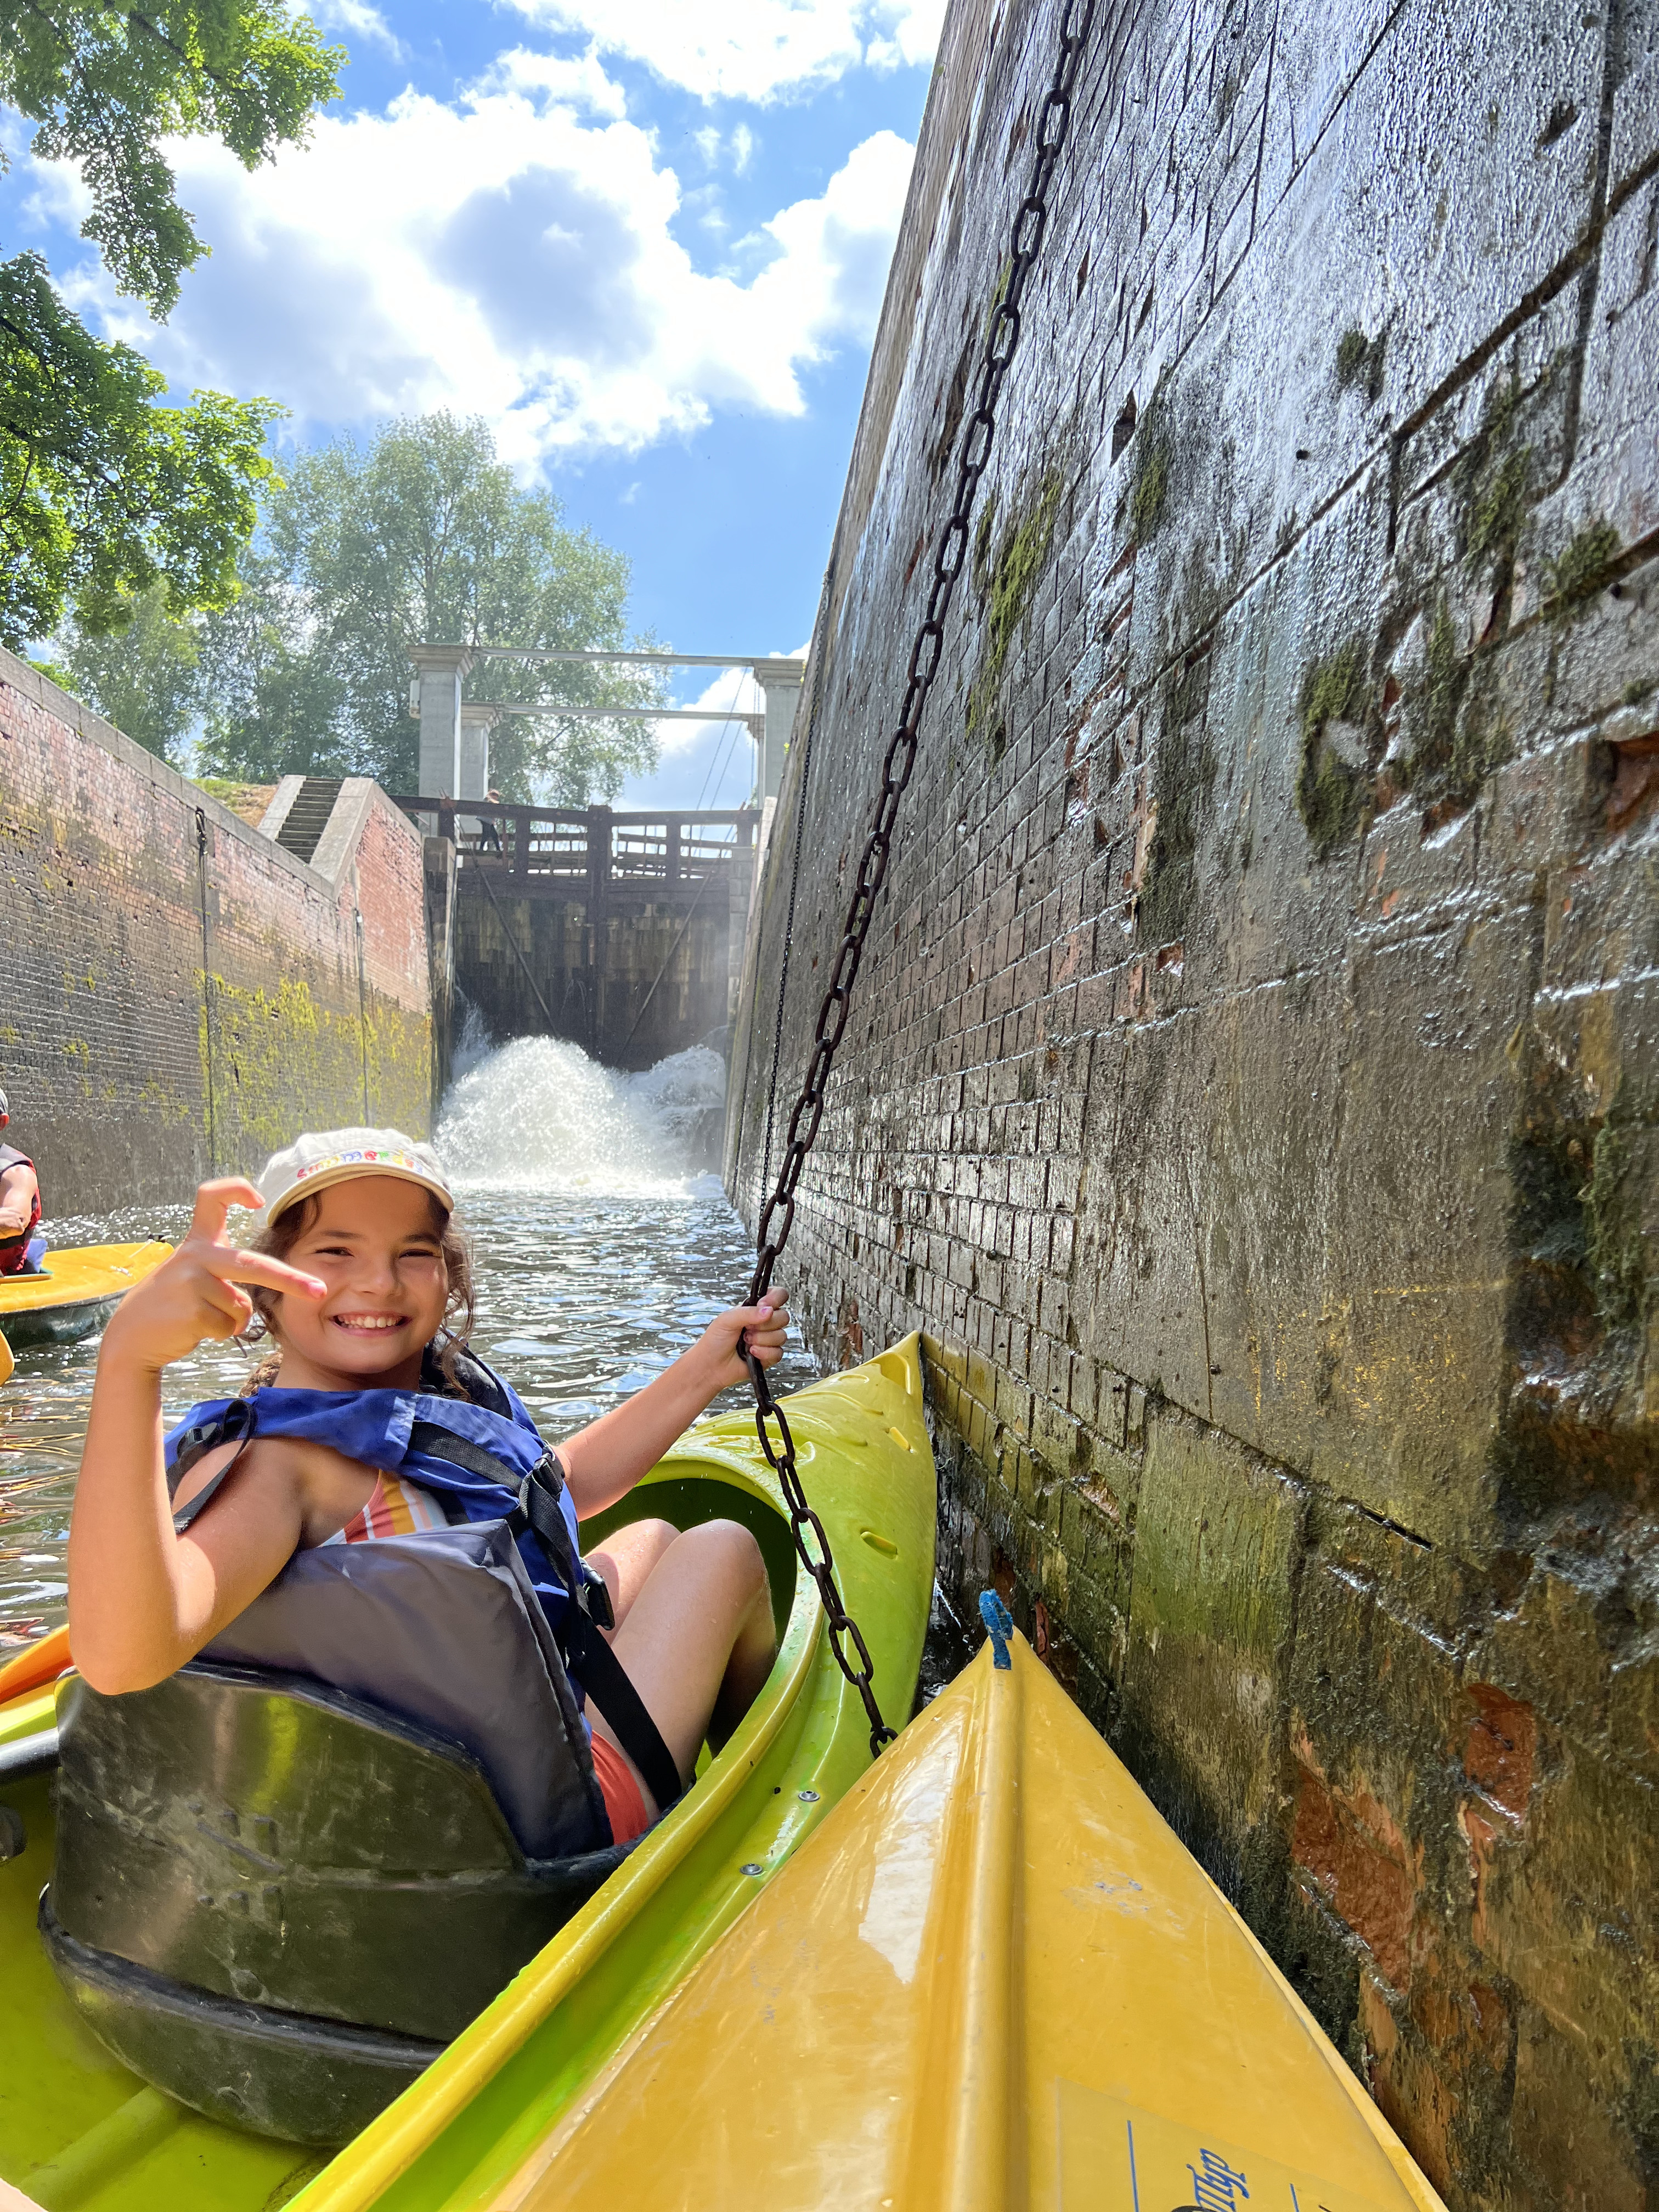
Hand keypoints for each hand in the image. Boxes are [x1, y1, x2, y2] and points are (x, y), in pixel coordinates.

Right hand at [101, 1179, 325, 1374]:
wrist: (131, 1338)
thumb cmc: (172, 1306)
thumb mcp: (192, 1276)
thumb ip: (224, 1271)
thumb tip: (261, 1291)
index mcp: (197, 1242)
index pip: (210, 1197)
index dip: (236, 1189)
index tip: (258, 1198)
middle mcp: (194, 1256)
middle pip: (252, 1264)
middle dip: (291, 1280)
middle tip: (320, 1291)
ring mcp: (191, 1282)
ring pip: (241, 1307)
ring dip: (231, 1321)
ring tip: (199, 1318)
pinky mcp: (192, 1310)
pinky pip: (229, 1326)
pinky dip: (220, 1333)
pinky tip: (193, 1329)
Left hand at [694, 1286, 789, 1395]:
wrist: (710, 1366)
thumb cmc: (715, 1341)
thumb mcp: (727, 1319)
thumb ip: (748, 1312)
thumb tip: (768, 1310)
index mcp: (756, 1309)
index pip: (778, 1295)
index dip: (775, 1299)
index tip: (763, 1305)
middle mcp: (764, 1323)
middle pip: (784, 1317)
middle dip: (765, 1324)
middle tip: (747, 1328)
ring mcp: (768, 1340)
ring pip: (782, 1335)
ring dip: (762, 1339)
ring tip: (746, 1342)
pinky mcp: (769, 1356)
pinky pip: (778, 1352)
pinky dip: (764, 1353)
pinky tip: (751, 1353)